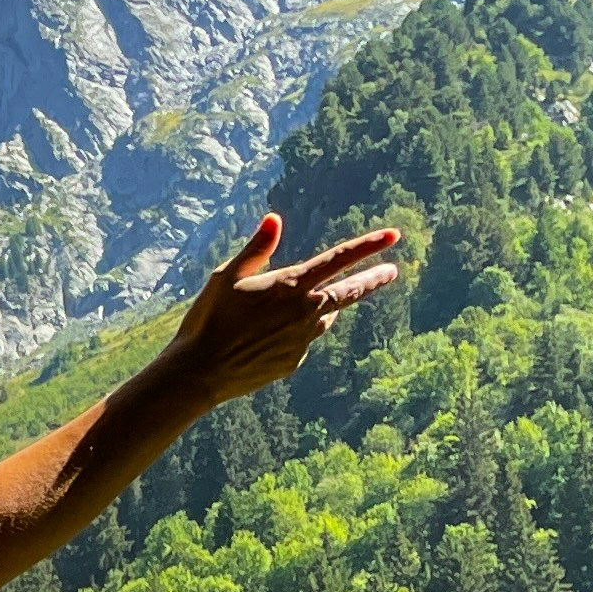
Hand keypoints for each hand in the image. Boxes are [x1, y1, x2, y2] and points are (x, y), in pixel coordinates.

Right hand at [152, 213, 401, 406]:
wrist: (200, 373)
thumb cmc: (208, 319)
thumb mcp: (226, 276)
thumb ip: (256, 249)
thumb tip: (274, 218)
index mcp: (291, 285)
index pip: (339, 259)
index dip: (368, 246)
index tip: (393, 236)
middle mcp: (304, 312)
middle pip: (349, 292)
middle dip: (373, 279)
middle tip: (391, 271)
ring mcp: (303, 340)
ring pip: (323, 318)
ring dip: (320, 309)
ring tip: (291, 311)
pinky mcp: (295, 362)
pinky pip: (302, 342)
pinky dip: (293, 334)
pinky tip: (262, 340)